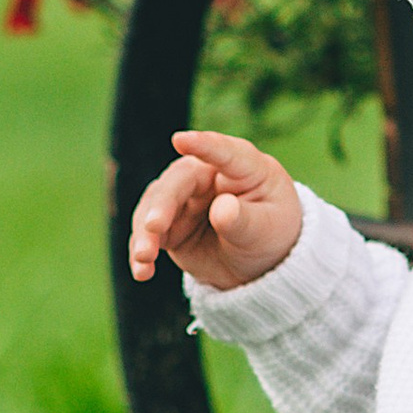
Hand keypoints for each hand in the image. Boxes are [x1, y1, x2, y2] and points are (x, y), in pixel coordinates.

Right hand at [126, 129, 303, 291]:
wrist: (258, 265)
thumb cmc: (270, 235)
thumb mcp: (266, 231)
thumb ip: (244, 220)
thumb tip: (221, 209)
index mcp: (243, 167)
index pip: (224, 152)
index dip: (203, 145)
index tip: (179, 140)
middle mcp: (208, 175)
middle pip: (178, 181)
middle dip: (162, 204)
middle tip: (153, 227)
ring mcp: (186, 198)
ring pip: (155, 205)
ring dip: (146, 231)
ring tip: (143, 258)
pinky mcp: (170, 223)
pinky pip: (149, 232)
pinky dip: (142, 250)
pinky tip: (142, 272)